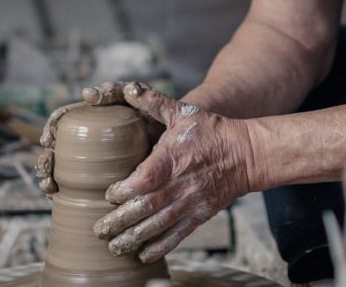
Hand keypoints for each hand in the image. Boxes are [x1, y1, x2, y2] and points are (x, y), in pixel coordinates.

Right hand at [34, 81, 161, 194]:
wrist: (179, 138)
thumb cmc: (154, 113)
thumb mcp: (134, 98)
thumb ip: (113, 92)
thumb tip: (88, 94)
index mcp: (93, 117)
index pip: (63, 119)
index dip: (51, 128)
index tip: (49, 139)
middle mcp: (88, 138)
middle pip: (56, 147)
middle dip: (46, 159)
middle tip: (47, 169)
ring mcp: (93, 161)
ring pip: (60, 169)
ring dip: (48, 177)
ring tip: (50, 187)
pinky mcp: (101, 179)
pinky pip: (75, 187)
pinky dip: (61, 192)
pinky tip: (57, 198)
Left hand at [92, 82, 254, 263]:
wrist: (246, 155)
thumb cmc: (212, 131)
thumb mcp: (182, 111)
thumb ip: (153, 102)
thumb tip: (129, 89)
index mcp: (172, 159)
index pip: (143, 179)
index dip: (123, 190)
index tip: (108, 194)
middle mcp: (179, 184)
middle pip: (145, 208)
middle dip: (119, 221)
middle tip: (99, 230)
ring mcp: (189, 202)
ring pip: (157, 225)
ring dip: (134, 238)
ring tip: (113, 247)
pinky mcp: (199, 215)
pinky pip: (177, 235)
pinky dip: (159, 247)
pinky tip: (142, 255)